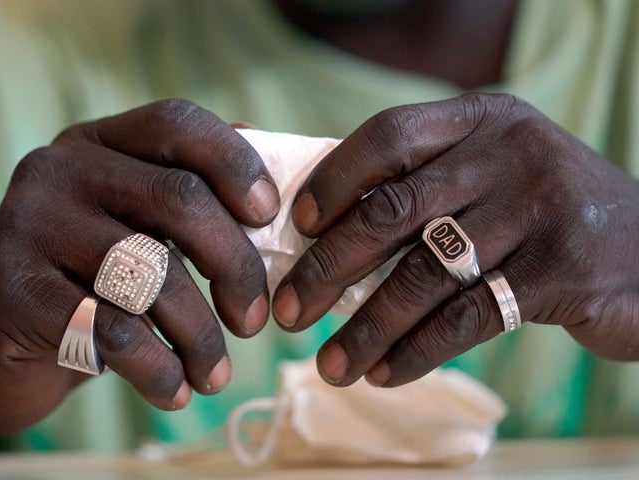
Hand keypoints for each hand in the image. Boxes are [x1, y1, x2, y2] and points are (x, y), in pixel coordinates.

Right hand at [0, 99, 278, 434]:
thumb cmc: (88, 283)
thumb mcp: (136, 230)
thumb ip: (192, 201)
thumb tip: (269, 190)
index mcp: (100, 144)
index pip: (178, 123)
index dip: (236, 164)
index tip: (268, 216)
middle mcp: (61, 169)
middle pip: (179, 199)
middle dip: (234, 265)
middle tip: (254, 320)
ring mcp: (31, 224)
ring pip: (150, 273)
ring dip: (200, 335)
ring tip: (215, 375)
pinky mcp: (18, 290)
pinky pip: (114, 330)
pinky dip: (159, 368)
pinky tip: (174, 390)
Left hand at [271, 93, 638, 387]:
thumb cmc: (543, 216)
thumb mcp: (492, 176)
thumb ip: (423, 187)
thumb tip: (319, 227)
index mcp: (481, 120)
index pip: (388, 135)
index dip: (335, 179)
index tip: (298, 224)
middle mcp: (509, 153)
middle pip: (394, 210)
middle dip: (329, 266)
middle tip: (290, 309)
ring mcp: (539, 208)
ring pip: (425, 275)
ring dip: (365, 326)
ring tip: (329, 364)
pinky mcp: (562, 270)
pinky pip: (466, 318)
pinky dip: (417, 351)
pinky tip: (385, 372)